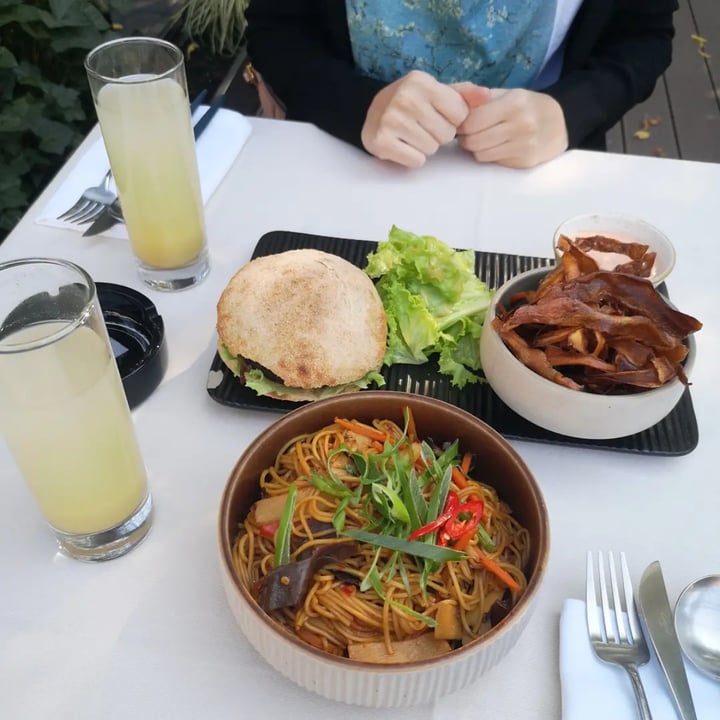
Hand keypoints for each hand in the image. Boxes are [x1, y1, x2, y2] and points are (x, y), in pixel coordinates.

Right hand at [361, 71, 488, 167]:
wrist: (372, 114)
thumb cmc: (411, 104)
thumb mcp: (435, 93)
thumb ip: (463, 95)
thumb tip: (486, 95)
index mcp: (421, 82)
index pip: (460, 114)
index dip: (452, 120)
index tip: (436, 115)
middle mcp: (405, 98)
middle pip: (446, 134)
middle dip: (438, 135)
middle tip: (421, 128)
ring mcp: (391, 120)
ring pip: (432, 148)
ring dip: (425, 147)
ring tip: (412, 136)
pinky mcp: (382, 142)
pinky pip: (416, 160)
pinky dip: (412, 158)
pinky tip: (403, 146)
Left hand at [453, 86, 568, 167]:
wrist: (560, 122)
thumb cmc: (526, 106)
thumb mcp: (507, 94)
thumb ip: (480, 98)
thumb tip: (454, 100)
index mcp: (513, 104)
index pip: (471, 122)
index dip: (461, 124)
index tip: (462, 122)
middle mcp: (520, 126)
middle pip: (472, 141)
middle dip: (465, 137)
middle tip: (470, 132)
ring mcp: (523, 146)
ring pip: (480, 154)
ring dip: (476, 148)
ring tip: (484, 138)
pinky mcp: (524, 162)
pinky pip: (493, 161)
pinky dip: (489, 155)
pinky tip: (497, 146)